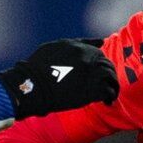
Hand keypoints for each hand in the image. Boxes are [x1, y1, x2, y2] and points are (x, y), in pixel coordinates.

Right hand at [0, 39, 119, 120]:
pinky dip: (110, 96)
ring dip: (112, 85)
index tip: (97, 73)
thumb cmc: (38, 68)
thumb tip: (100, 41)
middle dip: (108, 75)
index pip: (99, 54)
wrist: (31, 86)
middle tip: (105, 85)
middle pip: (107, 65)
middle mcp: (88, 58)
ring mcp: (90, 74)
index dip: (100, 65)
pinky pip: (108, 92)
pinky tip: (106, 101)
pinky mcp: (91, 90)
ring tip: (109, 94)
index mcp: (79, 48)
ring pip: (111, 77)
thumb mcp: (55, 47)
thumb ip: (78, 43)